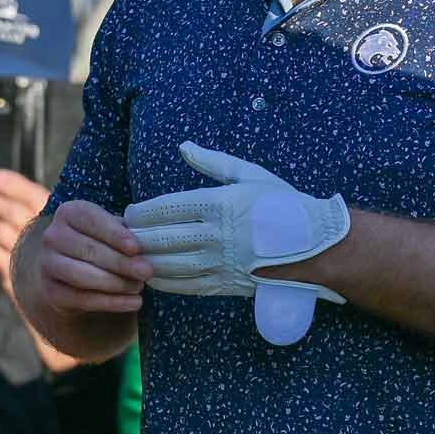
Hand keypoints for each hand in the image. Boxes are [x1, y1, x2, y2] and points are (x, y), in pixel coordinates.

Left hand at [0, 169, 50, 290]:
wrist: (62, 303)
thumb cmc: (54, 258)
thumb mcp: (54, 232)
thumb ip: (34, 212)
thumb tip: (1, 185)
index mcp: (59, 221)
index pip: (35, 198)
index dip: (15, 186)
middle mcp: (48, 238)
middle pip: (14, 213)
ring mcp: (32, 258)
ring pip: (0, 232)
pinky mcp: (17, 277)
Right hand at [34, 199, 149, 314]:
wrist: (72, 270)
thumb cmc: (100, 242)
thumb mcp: (111, 230)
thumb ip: (127, 233)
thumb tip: (150, 242)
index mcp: (69, 212)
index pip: (91, 220)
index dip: (115, 234)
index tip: (136, 248)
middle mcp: (52, 236)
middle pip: (89, 250)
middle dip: (121, 263)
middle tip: (147, 272)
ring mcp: (47, 264)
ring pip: (82, 276)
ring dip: (116, 283)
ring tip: (139, 286)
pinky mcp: (51, 291)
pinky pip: (82, 299)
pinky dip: (110, 303)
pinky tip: (133, 302)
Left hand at [125, 141, 350, 344]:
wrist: (314, 245)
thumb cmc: (281, 203)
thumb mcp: (249, 174)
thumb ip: (212, 162)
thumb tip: (183, 146)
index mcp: (219, 204)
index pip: (167, 209)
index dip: (142, 212)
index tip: (129, 212)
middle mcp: (216, 236)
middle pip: (162, 238)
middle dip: (136, 236)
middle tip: (120, 234)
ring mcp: (220, 263)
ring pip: (169, 265)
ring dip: (145, 260)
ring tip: (129, 255)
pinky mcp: (225, 284)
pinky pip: (185, 287)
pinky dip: (163, 282)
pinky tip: (151, 276)